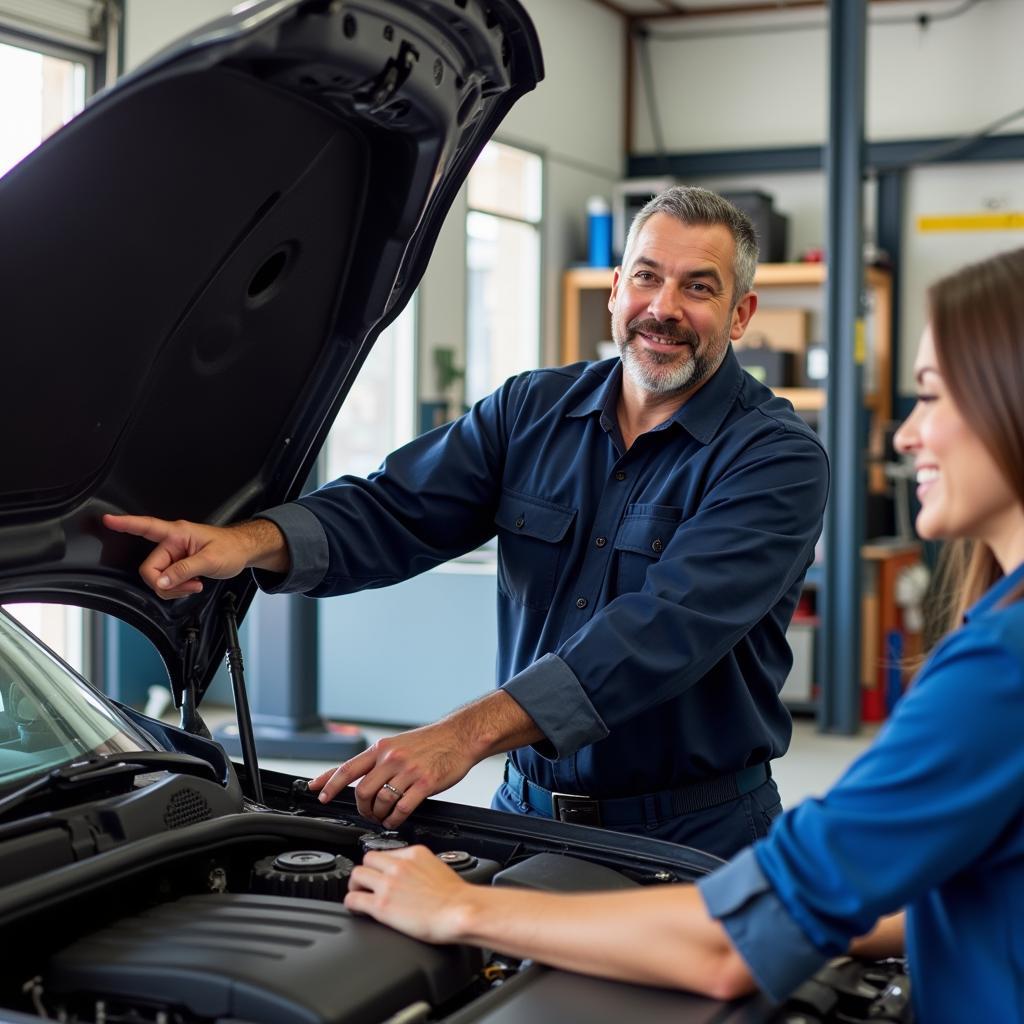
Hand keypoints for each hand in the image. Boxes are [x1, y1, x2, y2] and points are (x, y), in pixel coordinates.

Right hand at [103, 514, 287, 599]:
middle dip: (167, 583)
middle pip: (150, 569)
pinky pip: (167, 581)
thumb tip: (162, 581)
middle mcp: (172, 542)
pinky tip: (192, 584)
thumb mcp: (210, 560)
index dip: (125, 524)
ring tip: (195, 583)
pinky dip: (178, 588)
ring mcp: (174, 554)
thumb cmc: (231, 548)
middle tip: (190, 584)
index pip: (147, 526)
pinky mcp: (177, 565)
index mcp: (178, 533)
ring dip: (174, 587)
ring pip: (158, 579)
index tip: (107, 520)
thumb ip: (184, 570)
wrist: (243, 552)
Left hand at [307, 719, 477, 827]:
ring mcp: (408, 771)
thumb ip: (380, 760)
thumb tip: (361, 776)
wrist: (459, 736)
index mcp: (382, 748)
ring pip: (380, 802)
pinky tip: (395, 819)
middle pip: (362, 791)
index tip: (318, 792)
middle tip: (367, 813)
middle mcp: (391, 758)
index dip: (329, 782)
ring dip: (378, 815)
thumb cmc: (431, 742)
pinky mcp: (424, 783)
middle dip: (361, 808)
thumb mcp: (399, 744)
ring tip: (383, 817)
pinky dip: (394, 819)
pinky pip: (402, 809)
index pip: (348, 767)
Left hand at [345, 845, 476, 943]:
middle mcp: (398, 865)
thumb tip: (415, 876)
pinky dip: (351, 904)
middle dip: (366, 872)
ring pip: (356, 875)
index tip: (380, 874)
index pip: (386, 852)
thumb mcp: (439, 868)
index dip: (381, 865)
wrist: (460, 911)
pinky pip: (353, 899)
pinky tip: (357, 909)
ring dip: (356, 886)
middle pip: (367, 860)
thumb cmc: (457, 896)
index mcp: (414, 853)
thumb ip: (421, 867)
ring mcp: (388, 884)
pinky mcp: (381, 905)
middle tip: (367, 885)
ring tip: (360, 895)